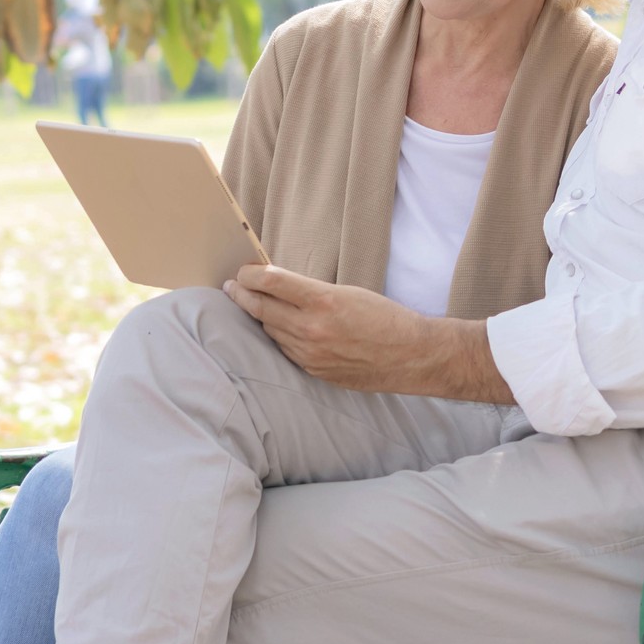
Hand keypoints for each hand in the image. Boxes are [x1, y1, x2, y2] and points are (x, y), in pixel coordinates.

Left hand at [222, 265, 512, 403]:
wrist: (411, 356)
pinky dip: (280, 337)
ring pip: (270, 331)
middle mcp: (312, 329)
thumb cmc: (385, 317)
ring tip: (253, 305)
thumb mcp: (348, 292)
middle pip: (261, 308)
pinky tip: (279, 328)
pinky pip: (286, 351)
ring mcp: (311, 354)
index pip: (270, 281)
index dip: (250, 274)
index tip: (244, 270)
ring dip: (261, 317)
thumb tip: (277, 285)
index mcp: (322, 301)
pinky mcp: (314, 372)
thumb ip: (310, 291)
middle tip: (232, 286)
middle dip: (242, 295)